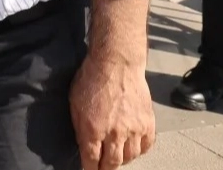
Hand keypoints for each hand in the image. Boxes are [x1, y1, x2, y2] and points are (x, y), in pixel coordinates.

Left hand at [70, 55, 154, 169]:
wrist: (117, 63)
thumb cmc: (91, 78)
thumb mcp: (74, 102)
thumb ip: (79, 125)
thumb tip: (83, 143)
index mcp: (93, 128)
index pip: (92, 159)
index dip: (90, 169)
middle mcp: (114, 133)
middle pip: (113, 163)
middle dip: (106, 169)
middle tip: (102, 169)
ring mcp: (134, 129)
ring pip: (130, 157)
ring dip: (122, 160)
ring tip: (116, 158)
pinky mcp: (148, 123)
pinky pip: (146, 146)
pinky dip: (139, 151)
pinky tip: (132, 148)